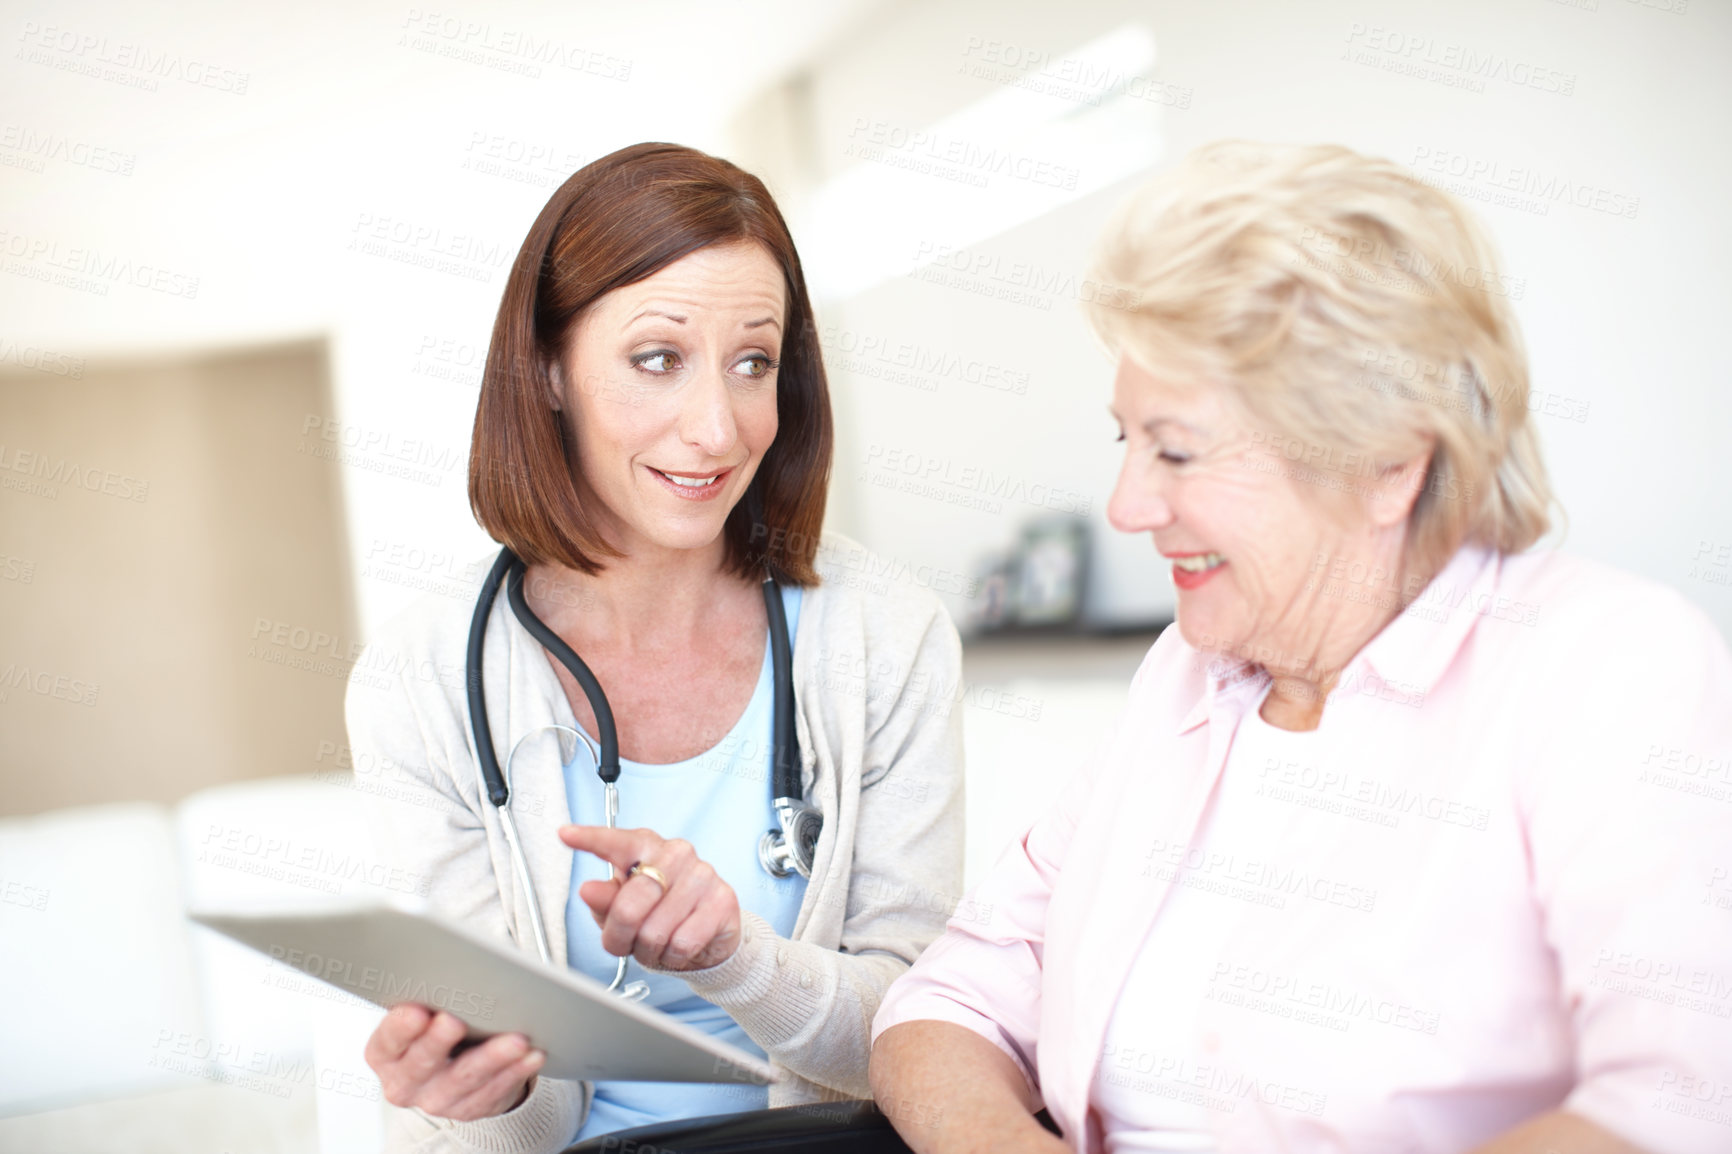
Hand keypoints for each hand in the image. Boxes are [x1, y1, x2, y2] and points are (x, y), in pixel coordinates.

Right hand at [363, 1004, 543, 1120]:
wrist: (450, 1066)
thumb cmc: (435, 1024)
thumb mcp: (422, 1008)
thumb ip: (429, 994)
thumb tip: (452, 969)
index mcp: (385, 1053)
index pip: (388, 1040)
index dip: (401, 1028)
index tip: (417, 1011)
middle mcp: (405, 1082)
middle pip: (422, 1063)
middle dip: (439, 1041)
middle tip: (455, 1022)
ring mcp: (437, 1100)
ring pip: (465, 1079)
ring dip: (492, 1058)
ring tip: (515, 1040)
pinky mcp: (469, 1108)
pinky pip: (494, 1092)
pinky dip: (515, 1072)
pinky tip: (531, 1056)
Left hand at [559, 825, 741, 970]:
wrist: (707, 938)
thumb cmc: (659, 916)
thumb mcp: (623, 909)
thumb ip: (604, 900)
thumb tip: (588, 890)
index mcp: (646, 846)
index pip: (616, 842)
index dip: (590, 840)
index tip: (566, 834)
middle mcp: (676, 853)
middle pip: (629, 905)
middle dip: (621, 935)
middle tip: (628, 941)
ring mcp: (702, 875)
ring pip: (655, 930)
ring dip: (650, 949)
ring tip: (659, 942)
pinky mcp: (723, 901)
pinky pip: (682, 942)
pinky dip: (674, 956)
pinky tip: (679, 946)